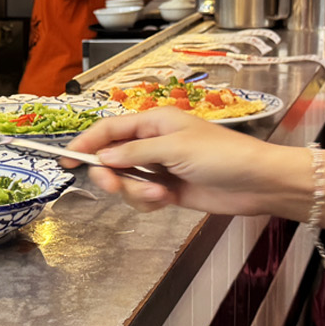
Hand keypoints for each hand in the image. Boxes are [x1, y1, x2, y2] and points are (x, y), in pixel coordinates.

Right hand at [66, 108, 289, 215]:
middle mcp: (153, 144)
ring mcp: (160, 168)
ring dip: (135, 192)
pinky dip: (148, 202)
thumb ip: (134, 153)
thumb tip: (102, 157)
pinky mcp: (168, 191)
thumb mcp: (174, 149)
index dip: (86, 143)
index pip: (109, 130)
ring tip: (159, 195)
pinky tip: (166, 201)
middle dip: (110, 174)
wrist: (258, 183)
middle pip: (112, 158)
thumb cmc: (222, 155)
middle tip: (113, 186)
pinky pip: (142, 197)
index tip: (66, 160)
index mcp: (153, 123)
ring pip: (126, 181)